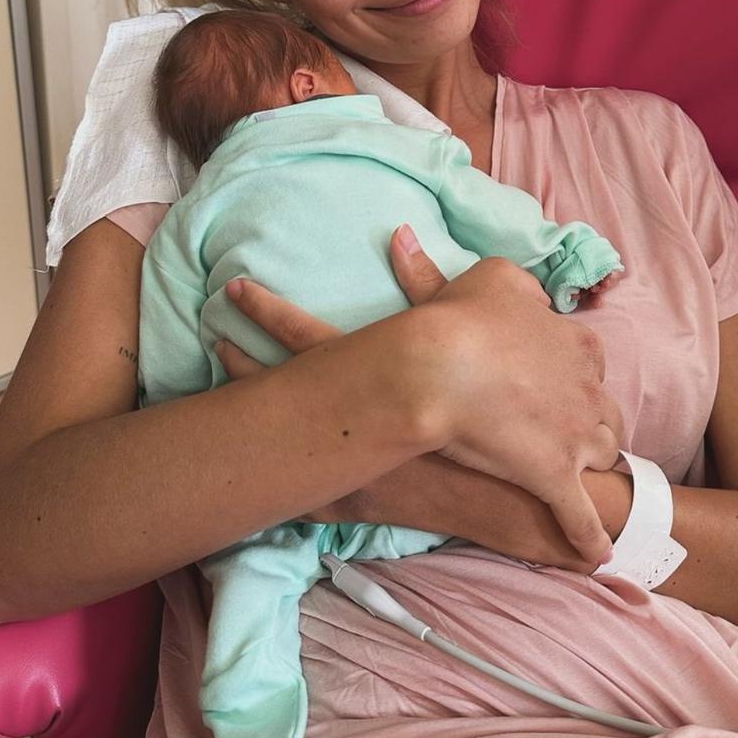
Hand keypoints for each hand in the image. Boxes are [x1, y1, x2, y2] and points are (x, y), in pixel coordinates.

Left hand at [217, 229, 625, 566]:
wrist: (538, 492)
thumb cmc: (519, 412)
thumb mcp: (491, 338)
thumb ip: (443, 286)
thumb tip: (401, 233)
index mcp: (386, 379)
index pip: (314, 340)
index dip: (269, 317)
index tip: (232, 294)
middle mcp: (360, 424)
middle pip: (286, 388)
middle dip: (243, 362)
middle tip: (199, 335)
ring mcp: (352, 469)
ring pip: (282, 449)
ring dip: (244, 422)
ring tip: (200, 405)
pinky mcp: (361, 504)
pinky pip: (305, 500)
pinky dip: (273, 489)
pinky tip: (239, 486)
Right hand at [398, 250, 623, 566]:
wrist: (438, 366)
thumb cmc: (462, 318)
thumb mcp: (494, 278)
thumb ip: (517, 285)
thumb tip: (528, 293)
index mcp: (577, 343)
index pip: (591, 364)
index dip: (574, 377)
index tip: (553, 384)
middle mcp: (589, 391)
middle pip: (606, 414)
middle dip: (592, 425)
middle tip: (566, 435)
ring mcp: (577, 438)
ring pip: (604, 459)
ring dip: (593, 470)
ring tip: (580, 483)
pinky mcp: (557, 478)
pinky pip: (582, 518)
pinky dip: (591, 539)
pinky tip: (598, 556)